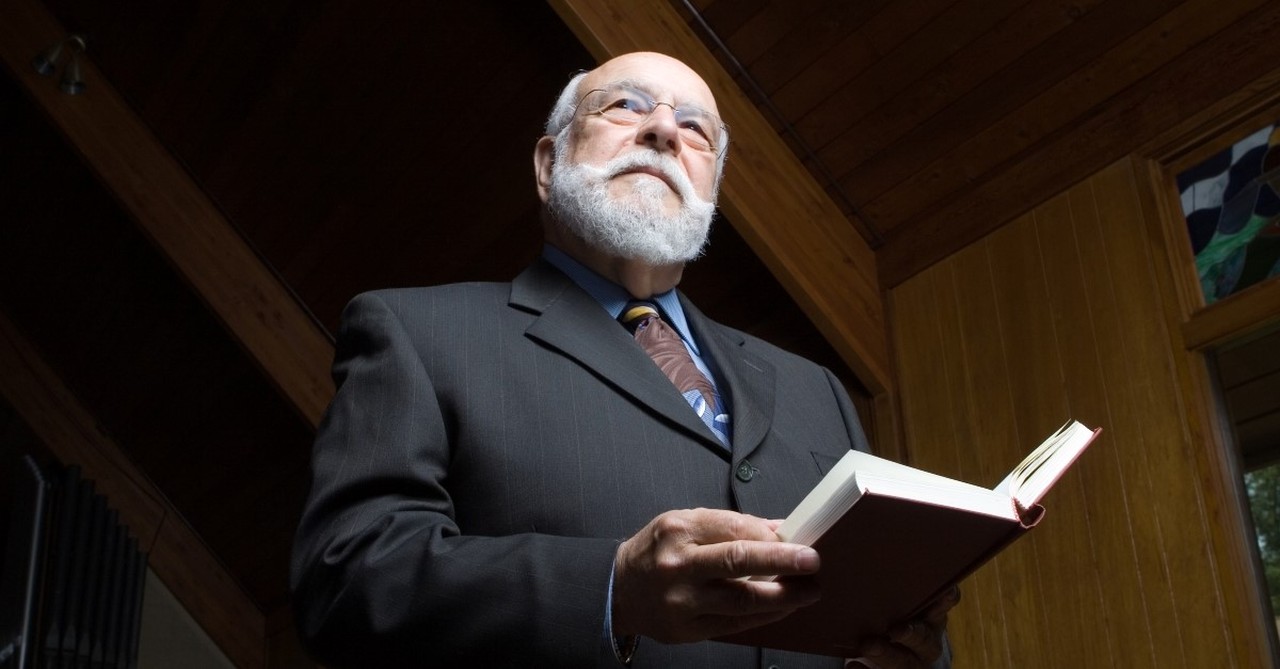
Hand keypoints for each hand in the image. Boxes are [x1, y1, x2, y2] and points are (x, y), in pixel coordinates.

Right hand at [611, 508, 821, 642]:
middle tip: (812, 561)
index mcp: (678, 530)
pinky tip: (782, 607)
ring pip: (741, 600)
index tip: (796, 538)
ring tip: (808, 591)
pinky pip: (735, 624)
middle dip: (782, 561)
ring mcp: (682, 601)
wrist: (619, 589)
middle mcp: (678, 565)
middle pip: (739, 561)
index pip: (734, 528)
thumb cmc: (656, 552)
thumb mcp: (684, 524)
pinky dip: (764, 616)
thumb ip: (729, 525)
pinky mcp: (687, 629)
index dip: (770, 535)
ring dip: (782, 596)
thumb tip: (777, 529)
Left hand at [846, 586, 959, 668]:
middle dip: (912, 633)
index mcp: (931, 616)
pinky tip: (854, 665)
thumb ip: (893, 581)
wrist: (893, 654)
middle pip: (925, 638)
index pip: (944, 604)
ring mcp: (912, 661)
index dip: (946, 599)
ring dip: (887, 653)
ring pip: (904, 661)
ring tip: (868, 645)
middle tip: (896, 628)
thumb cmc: (891, 613)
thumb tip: (861, 543)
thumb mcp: (898, 598)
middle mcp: (927, 640)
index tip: (943, 592)